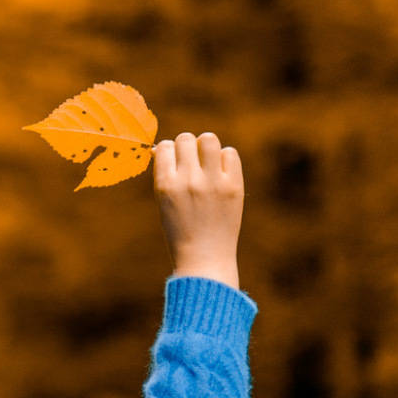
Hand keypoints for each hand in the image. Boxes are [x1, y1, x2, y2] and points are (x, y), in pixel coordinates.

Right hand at [152, 132, 243, 287]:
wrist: (204, 259)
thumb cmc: (180, 231)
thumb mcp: (164, 203)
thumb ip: (166, 175)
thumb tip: (167, 147)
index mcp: (165, 185)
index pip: (166, 146)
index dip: (170, 150)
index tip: (175, 162)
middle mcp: (188, 180)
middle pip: (186, 138)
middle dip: (187, 146)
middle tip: (192, 162)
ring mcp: (212, 182)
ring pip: (209, 139)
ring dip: (206, 146)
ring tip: (208, 161)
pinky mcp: (233, 186)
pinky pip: (230, 153)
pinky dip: (225, 158)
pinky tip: (221, 172)